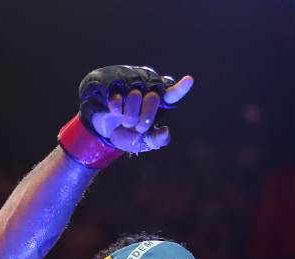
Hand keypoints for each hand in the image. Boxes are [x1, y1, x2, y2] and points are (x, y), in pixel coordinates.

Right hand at [78, 65, 193, 154]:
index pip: (171, 94)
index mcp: (158, 100)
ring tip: (123, 120)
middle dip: (144, 118)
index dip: (180, 88)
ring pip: (135, 96)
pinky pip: (118, 97)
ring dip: (129, 116)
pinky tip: (114, 112)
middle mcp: (146, 88)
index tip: (189, 80)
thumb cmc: (128, 134)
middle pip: (153, 99)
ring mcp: (129, 84)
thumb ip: (158, 140)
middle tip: (137, 127)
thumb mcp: (145, 142)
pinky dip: (116, 109)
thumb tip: (165, 131)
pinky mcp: (112, 85)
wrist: (104, 133)